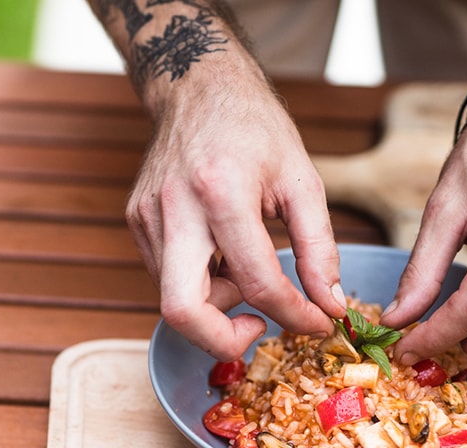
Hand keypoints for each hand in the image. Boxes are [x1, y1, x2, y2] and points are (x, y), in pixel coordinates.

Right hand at [128, 76, 347, 361]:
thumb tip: (330, 305)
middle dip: (223, 340)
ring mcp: (147, 218)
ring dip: (217, 302)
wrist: (198, 87)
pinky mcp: (136, 222)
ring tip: (244, 267)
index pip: (256, 281)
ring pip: (174, 298)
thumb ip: (319, 248)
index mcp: (222, 192)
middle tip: (257, 329)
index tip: (315, 323)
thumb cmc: (254, 127)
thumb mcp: (302, 180)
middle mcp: (175, 209)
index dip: (293, 315)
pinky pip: (167, 277)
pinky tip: (220, 254)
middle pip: (182, 311)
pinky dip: (200, 282)